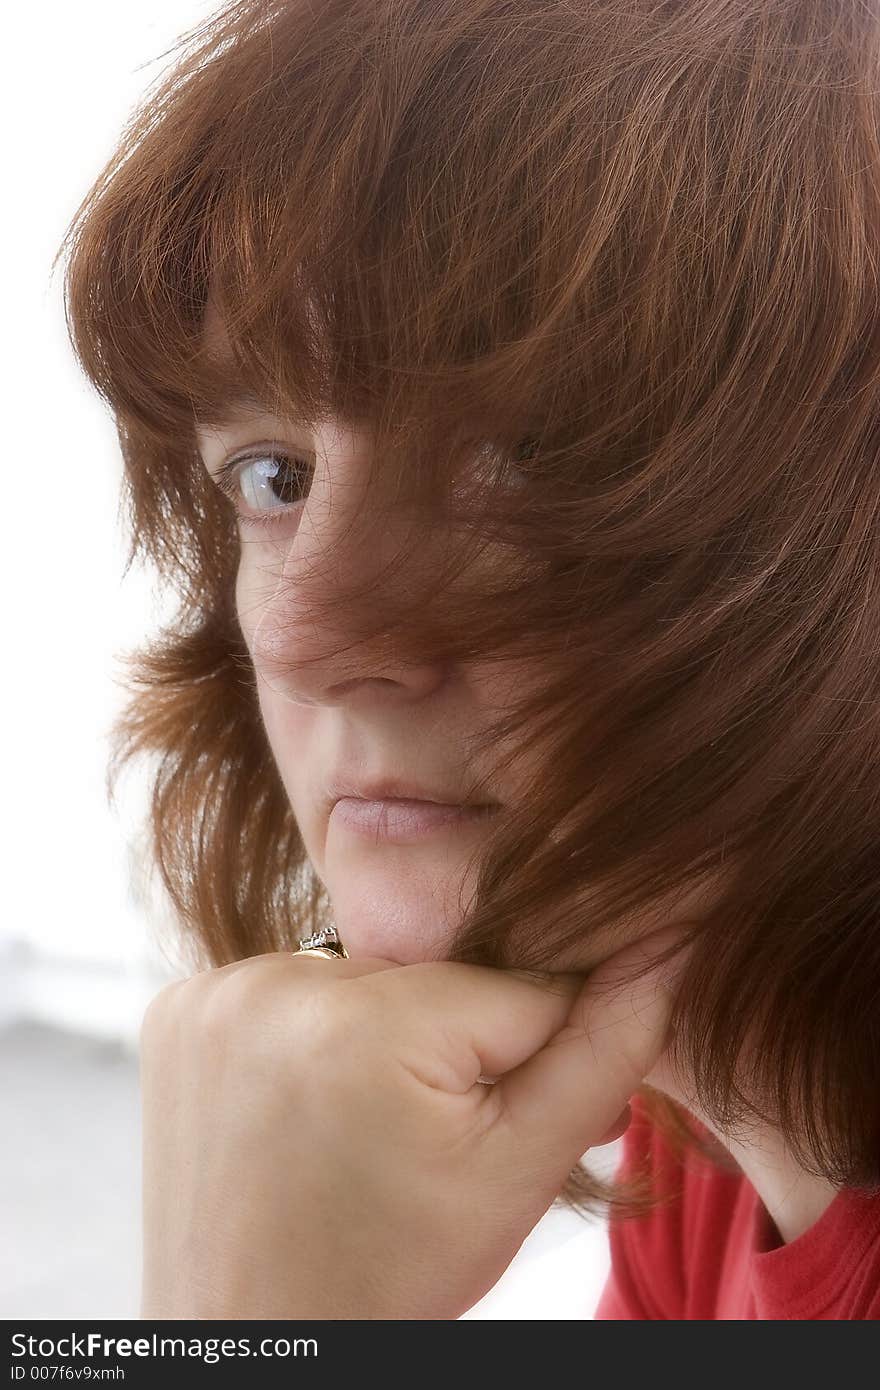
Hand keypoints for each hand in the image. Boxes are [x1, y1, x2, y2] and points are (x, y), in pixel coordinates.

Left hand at [139, 928, 682, 1319]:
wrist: (257, 1345)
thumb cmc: (390, 1275)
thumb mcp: (519, 1176)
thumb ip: (604, 1051)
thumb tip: (667, 945)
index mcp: (367, 1027)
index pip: (518, 987)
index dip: (530, 1057)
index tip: (494, 1124)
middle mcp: (272, 987)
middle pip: (434, 978)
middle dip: (452, 1043)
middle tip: (425, 1135)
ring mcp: (213, 994)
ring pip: (366, 976)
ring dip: (382, 1032)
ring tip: (363, 1124)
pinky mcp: (179, 1008)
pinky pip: (292, 990)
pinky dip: (312, 1033)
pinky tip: (307, 1107)